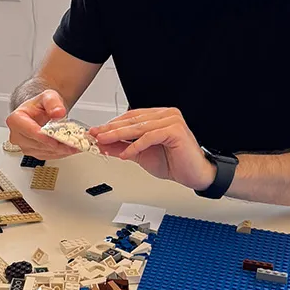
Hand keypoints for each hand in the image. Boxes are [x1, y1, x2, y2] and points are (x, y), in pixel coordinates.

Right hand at [5, 89, 82, 158]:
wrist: (41, 111)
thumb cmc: (40, 105)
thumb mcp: (48, 96)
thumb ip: (53, 102)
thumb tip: (58, 112)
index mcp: (16, 120)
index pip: (31, 131)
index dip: (46, 137)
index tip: (59, 139)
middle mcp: (17, 135)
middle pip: (38, 144)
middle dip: (57, 144)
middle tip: (74, 142)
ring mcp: (24, 145)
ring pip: (44, 152)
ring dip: (61, 150)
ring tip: (76, 145)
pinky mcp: (33, 152)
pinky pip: (48, 155)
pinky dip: (61, 153)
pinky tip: (71, 148)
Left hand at [88, 106, 216, 189]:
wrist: (194, 175)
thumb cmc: (174, 163)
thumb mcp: (140, 155)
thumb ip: (122, 147)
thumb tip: (103, 144)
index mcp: (158, 116)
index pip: (130, 117)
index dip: (111, 125)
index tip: (95, 131)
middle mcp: (165, 114)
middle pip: (132, 120)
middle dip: (111, 129)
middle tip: (95, 134)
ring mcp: (172, 120)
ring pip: (138, 127)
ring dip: (118, 135)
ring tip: (104, 141)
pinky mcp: (175, 130)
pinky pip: (150, 137)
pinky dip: (135, 146)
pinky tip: (126, 154)